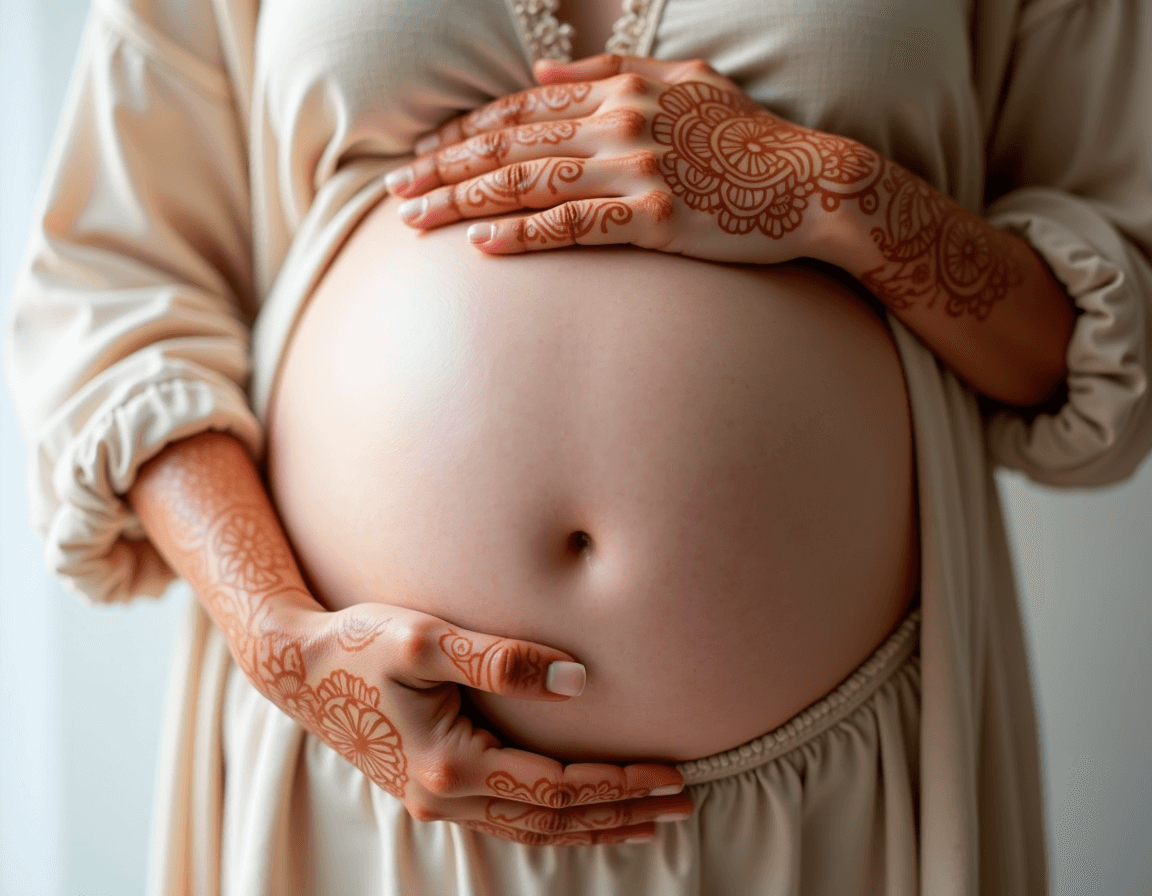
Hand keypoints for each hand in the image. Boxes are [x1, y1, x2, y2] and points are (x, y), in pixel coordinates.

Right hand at [255, 600, 691, 843]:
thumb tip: (580, 681)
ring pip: (534, 830)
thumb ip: (503, 657)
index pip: (556, 788)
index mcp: (449, 767)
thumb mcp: (426, 639)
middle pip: (554, 820)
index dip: (618, 784)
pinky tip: (581, 815)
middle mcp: (445, 798)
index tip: (671, 774)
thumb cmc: (357, 644)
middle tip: (683, 803)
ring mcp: (437, 801)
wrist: (295, 668)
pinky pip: (511, 820)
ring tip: (649, 818)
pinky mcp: (433, 790)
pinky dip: (557, 822)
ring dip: (595, 825)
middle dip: (622, 813)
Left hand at [386, 53, 882, 264]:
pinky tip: (481, 247)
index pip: (523, 107)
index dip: (466, 130)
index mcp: (621, 87)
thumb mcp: (684, 81)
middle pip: (511, 144)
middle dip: (444, 166)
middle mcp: (620, 122)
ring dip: (464, 202)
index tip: (424, 150)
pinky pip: (572, 227)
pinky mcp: (653, 220)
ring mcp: (636, 170)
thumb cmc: (748, 136)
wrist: (811, 182)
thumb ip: (608, 69)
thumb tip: (540, 69)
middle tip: (395, 190)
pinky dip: (523, 236)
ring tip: (414, 221)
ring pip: (529, 184)